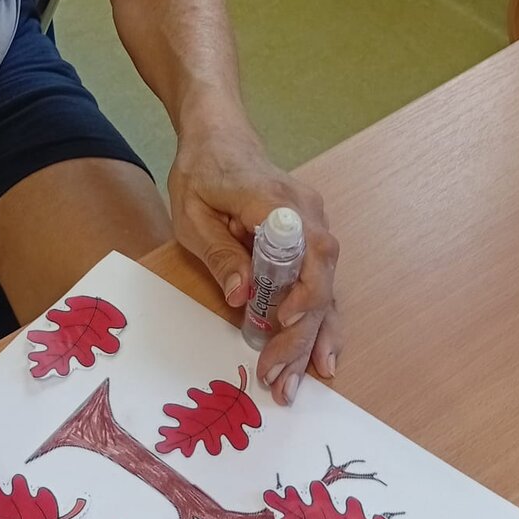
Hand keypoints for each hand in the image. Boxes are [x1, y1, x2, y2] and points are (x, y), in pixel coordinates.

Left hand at [168, 128, 340, 405]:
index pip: (308, 252)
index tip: (283, 323)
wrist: (220, 135)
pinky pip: (323, 284)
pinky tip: (321, 358)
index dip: (304, 292)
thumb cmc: (201, 171)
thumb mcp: (192, 212)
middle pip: (320, 280)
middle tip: (279, 379)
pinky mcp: (310, 238)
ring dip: (312, 338)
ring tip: (297, 383)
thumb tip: (241, 296)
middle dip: (301, 335)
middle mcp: (308, 214)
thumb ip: (220, 252)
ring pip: (326, 288)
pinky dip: (321, 322)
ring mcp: (314, 225)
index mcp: (277, 202)